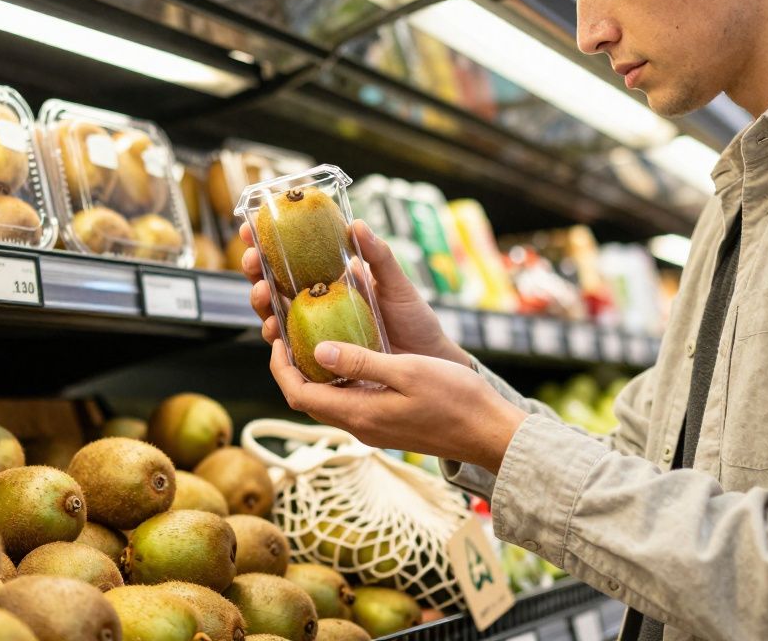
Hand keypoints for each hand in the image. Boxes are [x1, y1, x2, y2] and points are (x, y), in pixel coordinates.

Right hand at [238, 219, 467, 364]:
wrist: (428, 362)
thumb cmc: (415, 322)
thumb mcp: (397, 285)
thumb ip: (379, 256)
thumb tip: (356, 224)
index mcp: (330, 284)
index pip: (290, 261)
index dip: (266, 245)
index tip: (251, 228)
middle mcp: (316, 308)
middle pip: (273, 287)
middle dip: (254, 271)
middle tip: (252, 259)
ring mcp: (315, 334)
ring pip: (274, 317)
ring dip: (260, 304)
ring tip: (262, 291)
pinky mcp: (319, 360)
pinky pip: (290, 351)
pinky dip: (276, 340)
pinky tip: (273, 330)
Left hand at [268, 339, 525, 472]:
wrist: (491, 433)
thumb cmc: (456, 399)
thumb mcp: (408, 371)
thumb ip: (362, 362)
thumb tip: (318, 351)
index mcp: (359, 414)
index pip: (298, 395)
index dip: (280, 367)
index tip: (276, 338)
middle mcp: (360, 425)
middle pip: (307, 399)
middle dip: (291, 368)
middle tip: (288, 333)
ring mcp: (373, 426)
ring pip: (328, 400)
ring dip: (313, 373)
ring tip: (311, 337)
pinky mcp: (386, 423)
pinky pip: (348, 400)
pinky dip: (337, 378)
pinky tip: (347, 353)